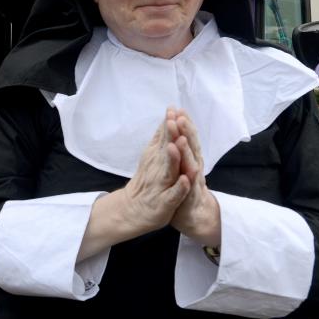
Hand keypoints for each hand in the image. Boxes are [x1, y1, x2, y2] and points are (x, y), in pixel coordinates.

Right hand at [117, 108, 191, 234]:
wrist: (133, 209)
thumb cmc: (147, 181)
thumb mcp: (151, 156)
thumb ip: (159, 138)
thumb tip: (166, 118)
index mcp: (156, 157)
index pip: (164, 137)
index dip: (169, 123)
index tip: (173, 108)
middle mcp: (158, 168)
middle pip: (166, 149)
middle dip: (171, 135)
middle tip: (174, 118)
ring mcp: (161, 185)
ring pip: (169, 169)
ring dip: (173, 157)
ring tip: (178, 144)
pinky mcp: (165, 202)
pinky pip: (174, 194)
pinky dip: (180, 187)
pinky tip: (185, 180)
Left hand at [170, 111, 220, 245]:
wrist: (195, 216)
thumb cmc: (184, 189)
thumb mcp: (179, 167)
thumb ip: (178, 149)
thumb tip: (173, 129)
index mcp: (189, 159)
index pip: (186, 139)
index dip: (183, 125)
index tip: (177, 109)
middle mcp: (194, 168)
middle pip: (191, 147)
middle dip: (186, 132)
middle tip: (180, 116)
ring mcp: (193, 183)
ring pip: (191, 166)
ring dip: (187, 153)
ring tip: (181, 139)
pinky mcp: (190, 198)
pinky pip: (189, 189)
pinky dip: (189, 182)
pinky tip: (189, 175)